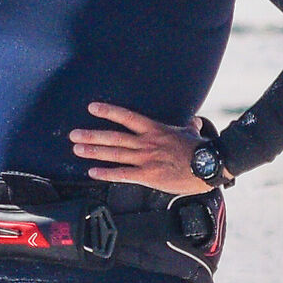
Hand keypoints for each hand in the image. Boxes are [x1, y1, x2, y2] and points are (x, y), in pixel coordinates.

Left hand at [70, 102, 212, 194]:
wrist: (208, 165)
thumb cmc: (200, 149)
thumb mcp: (192, 132)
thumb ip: (187, 126)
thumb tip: (193, 121)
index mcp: (155, 129)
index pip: (127, 117)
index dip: (108, 111)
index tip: (92, 107)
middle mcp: (146, 142)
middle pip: (113, 137)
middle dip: (91, 135)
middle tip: (74, 134)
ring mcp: (145, 159)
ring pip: (114, 154)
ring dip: (93, 152)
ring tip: (77, 149)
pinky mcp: (148, 176)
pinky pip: (122, 174)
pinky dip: (106, 173)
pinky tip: (92, 173)